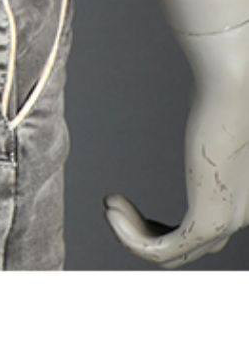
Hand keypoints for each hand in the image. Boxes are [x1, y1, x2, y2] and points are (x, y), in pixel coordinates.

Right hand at [105, 25, 248, 267]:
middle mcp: (239, 217)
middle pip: (182, 251)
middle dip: (140, 232)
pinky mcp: (208, 221)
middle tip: (111, 205)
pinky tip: (111, 209)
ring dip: (129, 234)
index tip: (123, 204)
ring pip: (169, 255)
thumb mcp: (212, 131)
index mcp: (242, 200)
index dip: (154, 227)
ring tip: (108, 205)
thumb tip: (194, 129)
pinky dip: (129, 237)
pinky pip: (161, 249)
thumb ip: (207, 146)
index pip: (197, 236)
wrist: (236, 90)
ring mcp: (226, 222)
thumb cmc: (225, 98)